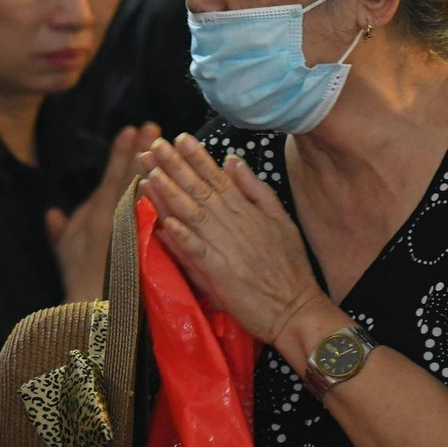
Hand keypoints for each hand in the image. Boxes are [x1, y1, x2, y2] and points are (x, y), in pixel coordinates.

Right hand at [48, 124, 158, 302]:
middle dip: (143, 150)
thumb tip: (53, 212)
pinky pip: (160, 213)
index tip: (130, 130)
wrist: (95, 309)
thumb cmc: (78, 281)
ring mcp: (134, 227)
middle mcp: (117, 215)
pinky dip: (168, 196)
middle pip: (133, 176)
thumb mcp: (63, 253)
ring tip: (168, 145)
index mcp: (98, 213)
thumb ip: (59, 230)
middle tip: (154, 127)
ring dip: (158, 166)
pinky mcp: (148, 240)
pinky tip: (177, 181)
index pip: (112, 175)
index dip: (121, 153)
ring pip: (148, 190)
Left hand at [140, 135, 325, 348]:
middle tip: (155, 145)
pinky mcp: (220, 273)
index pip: (217, 178)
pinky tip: (165, 221)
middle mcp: (234, 224)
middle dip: (175, 166)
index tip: (179, 138)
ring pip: (194, 215)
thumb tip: (232, 160)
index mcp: (247, 211)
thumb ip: (255, 189)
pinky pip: (197, 251)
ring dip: (171, 193)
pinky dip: (182, 236)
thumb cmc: (289, 267)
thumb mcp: (281, 219)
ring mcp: (226, 248)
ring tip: (151, 172)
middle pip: (200, 190)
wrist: (296, 308)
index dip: (197, 157)